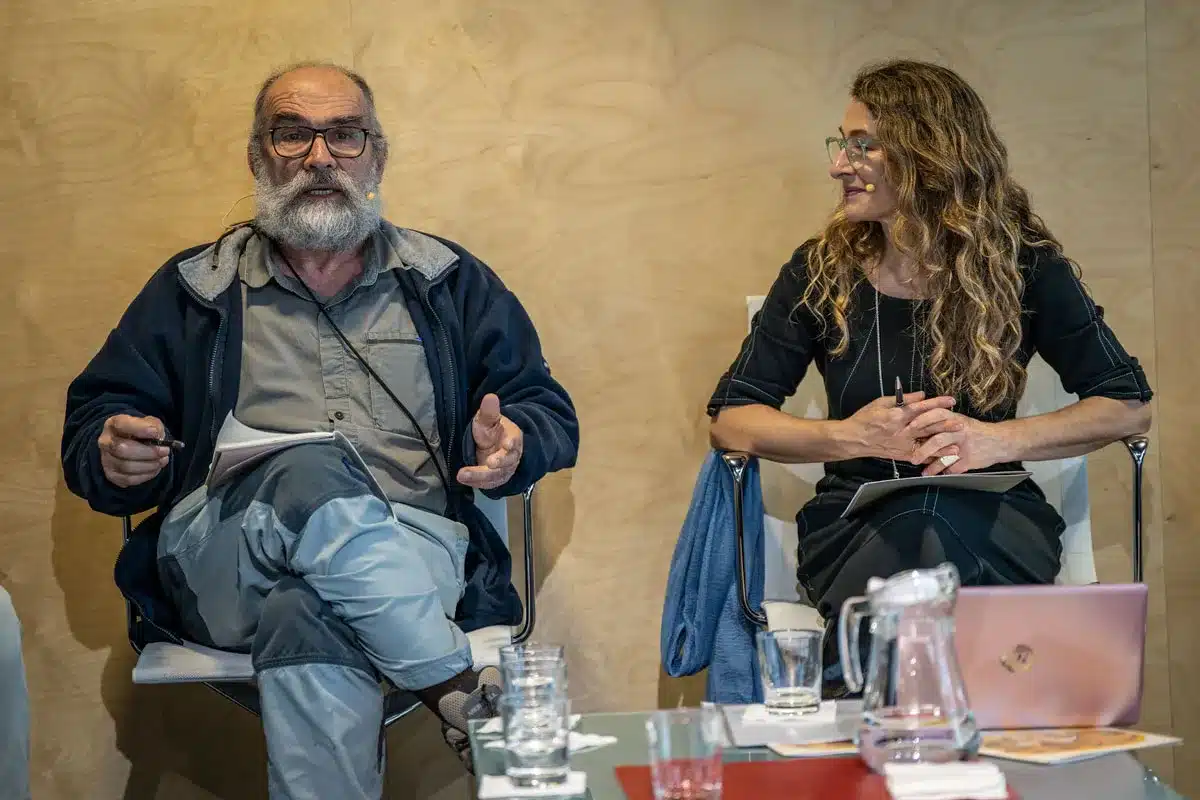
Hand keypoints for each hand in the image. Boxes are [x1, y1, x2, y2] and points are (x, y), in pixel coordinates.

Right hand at [98, 414, 170, 487]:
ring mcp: (106, 460)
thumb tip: (156, 436)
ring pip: (126, 466)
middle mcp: (105, 442)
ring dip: (149, 465)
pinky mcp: (111, 475)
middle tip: (164, 451)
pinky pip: (129, 479)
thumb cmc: (142, 433)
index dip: (140, 429)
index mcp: (114, 424)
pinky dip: (146, 475)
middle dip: (148, 452)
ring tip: (161, 460)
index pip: (121, 424)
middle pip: (122, 449)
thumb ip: (154, 426)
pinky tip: (154, 468)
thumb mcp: (150, 423)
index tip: (155, 433)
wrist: (134, 446)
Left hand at [457, 394, 522, 489]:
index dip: (512, 444)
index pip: (515, 442)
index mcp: (513, 439)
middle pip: (507, 463)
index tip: (507, 444)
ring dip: (480, 477)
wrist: (494, 446)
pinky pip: (488, 484)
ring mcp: (504, 470)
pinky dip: (476, 483)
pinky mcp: (495, 480)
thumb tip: (490, 397)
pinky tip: (464, 479)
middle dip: (498, 464)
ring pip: (496, 476)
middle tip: (488, 463)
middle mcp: (511, 457)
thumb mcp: (488, 420)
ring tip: (462, 475)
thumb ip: (489, 412)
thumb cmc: (492, 431)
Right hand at [841, 392, 960, 460]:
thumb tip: (921, 395)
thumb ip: (903, 399)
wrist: (854, 438)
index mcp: (896, 415)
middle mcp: (901, 430)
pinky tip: (943, 457)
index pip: (920, 407)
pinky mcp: (902, 454)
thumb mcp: (881, 402)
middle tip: (961, 422)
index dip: (937, 403)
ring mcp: (902, 444)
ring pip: (925, 442)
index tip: (951, 400)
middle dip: (945, 424)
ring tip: (957, 442)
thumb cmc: (865, 418)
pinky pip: (920, 455)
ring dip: (942, 442)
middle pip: (927, 426)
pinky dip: (932, 456)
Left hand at [906, 411, 1011, 475]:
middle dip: (922, 451)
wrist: (1001, 441)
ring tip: (923, 472)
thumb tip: (918, 424)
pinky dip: (942, 472)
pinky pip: (952, 467)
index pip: (937, 415)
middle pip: (938, 440)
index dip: (923, 420)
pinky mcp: (970, 460)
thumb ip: (943, 422)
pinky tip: (936, 474)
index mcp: (956, 419)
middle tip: (912, 459)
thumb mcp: (961, 421)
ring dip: (931, 466)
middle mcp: (960, 431)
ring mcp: (965, 446)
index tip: (910, 427)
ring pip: (944, 456)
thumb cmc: (976, 431)